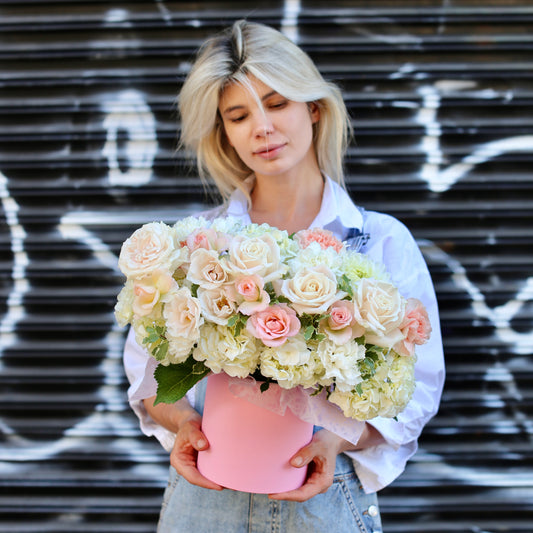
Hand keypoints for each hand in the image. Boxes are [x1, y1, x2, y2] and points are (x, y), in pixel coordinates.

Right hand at [169, 411, 223, 490]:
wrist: (190, 422)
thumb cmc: (189, 424)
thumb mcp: (190, 427)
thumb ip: (195, 435)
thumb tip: (204, 446)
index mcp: (179, 461)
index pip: (192, 477)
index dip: (205, 483)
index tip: (219, 486)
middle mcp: (185, 466)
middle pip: (200, 479)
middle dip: (214, 484)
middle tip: (231, 486)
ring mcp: (193, 465)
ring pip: (205, 476)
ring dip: (217, 480)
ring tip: (233, 482)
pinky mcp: (200, 462)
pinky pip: (208, 469)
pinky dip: (217, 472)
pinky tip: (228, 473)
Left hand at [269, 424, 383, 501]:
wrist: (333, 439)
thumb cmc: (326, 442)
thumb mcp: (318, 445)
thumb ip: (306, 453)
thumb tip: (293, 463)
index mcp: (323, 481)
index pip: (303, 494)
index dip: (288, 496)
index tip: (273, 494)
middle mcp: (318, 485)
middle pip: (299, 495)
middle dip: (284, 494)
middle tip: (266, 491)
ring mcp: (313, 481)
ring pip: (298, 490)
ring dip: (285, 489)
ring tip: (269, 486)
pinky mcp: (309, 476)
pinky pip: (297, 483)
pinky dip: (288, 482)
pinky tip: (277, 479)